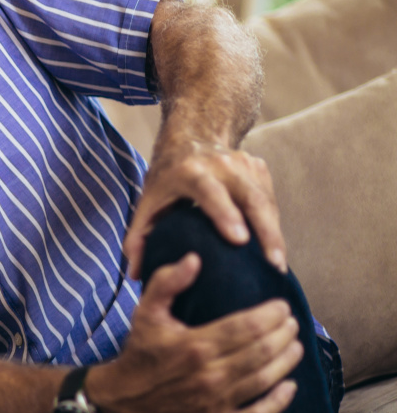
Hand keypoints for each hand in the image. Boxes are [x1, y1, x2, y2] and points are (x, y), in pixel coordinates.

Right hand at [86, 253, 302, 412]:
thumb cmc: (140, 352)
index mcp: (195, 345)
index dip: (271, 315)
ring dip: (287, 361)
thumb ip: (167, 282)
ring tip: (296, 346)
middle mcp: (209, 375)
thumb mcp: (145, 312)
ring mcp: (215, 403)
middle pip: (262, 351)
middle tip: (292, 323)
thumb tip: (194, 258)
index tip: (281, 306)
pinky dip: (278, 402)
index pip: (247, 327)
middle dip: (284, 334)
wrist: (122, 400)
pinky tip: (289, 387)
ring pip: (265, 379)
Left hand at [124, 137, 285, 280]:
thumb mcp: (147, 203)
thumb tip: (136, 273)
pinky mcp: (259, 168)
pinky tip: (273, 249)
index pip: (209, 191)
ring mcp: (243, 164)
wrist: (189, 138)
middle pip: (249, 196)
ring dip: (274, 233)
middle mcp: (220, 164)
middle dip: (265, 230)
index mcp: (189, 171)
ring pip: (265, 200)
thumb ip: (138, 237)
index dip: (224, 214)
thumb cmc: (166, 179)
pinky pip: (270, 199)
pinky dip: (273, 224)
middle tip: (273, 264)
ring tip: (277, 266)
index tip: (239, 240)